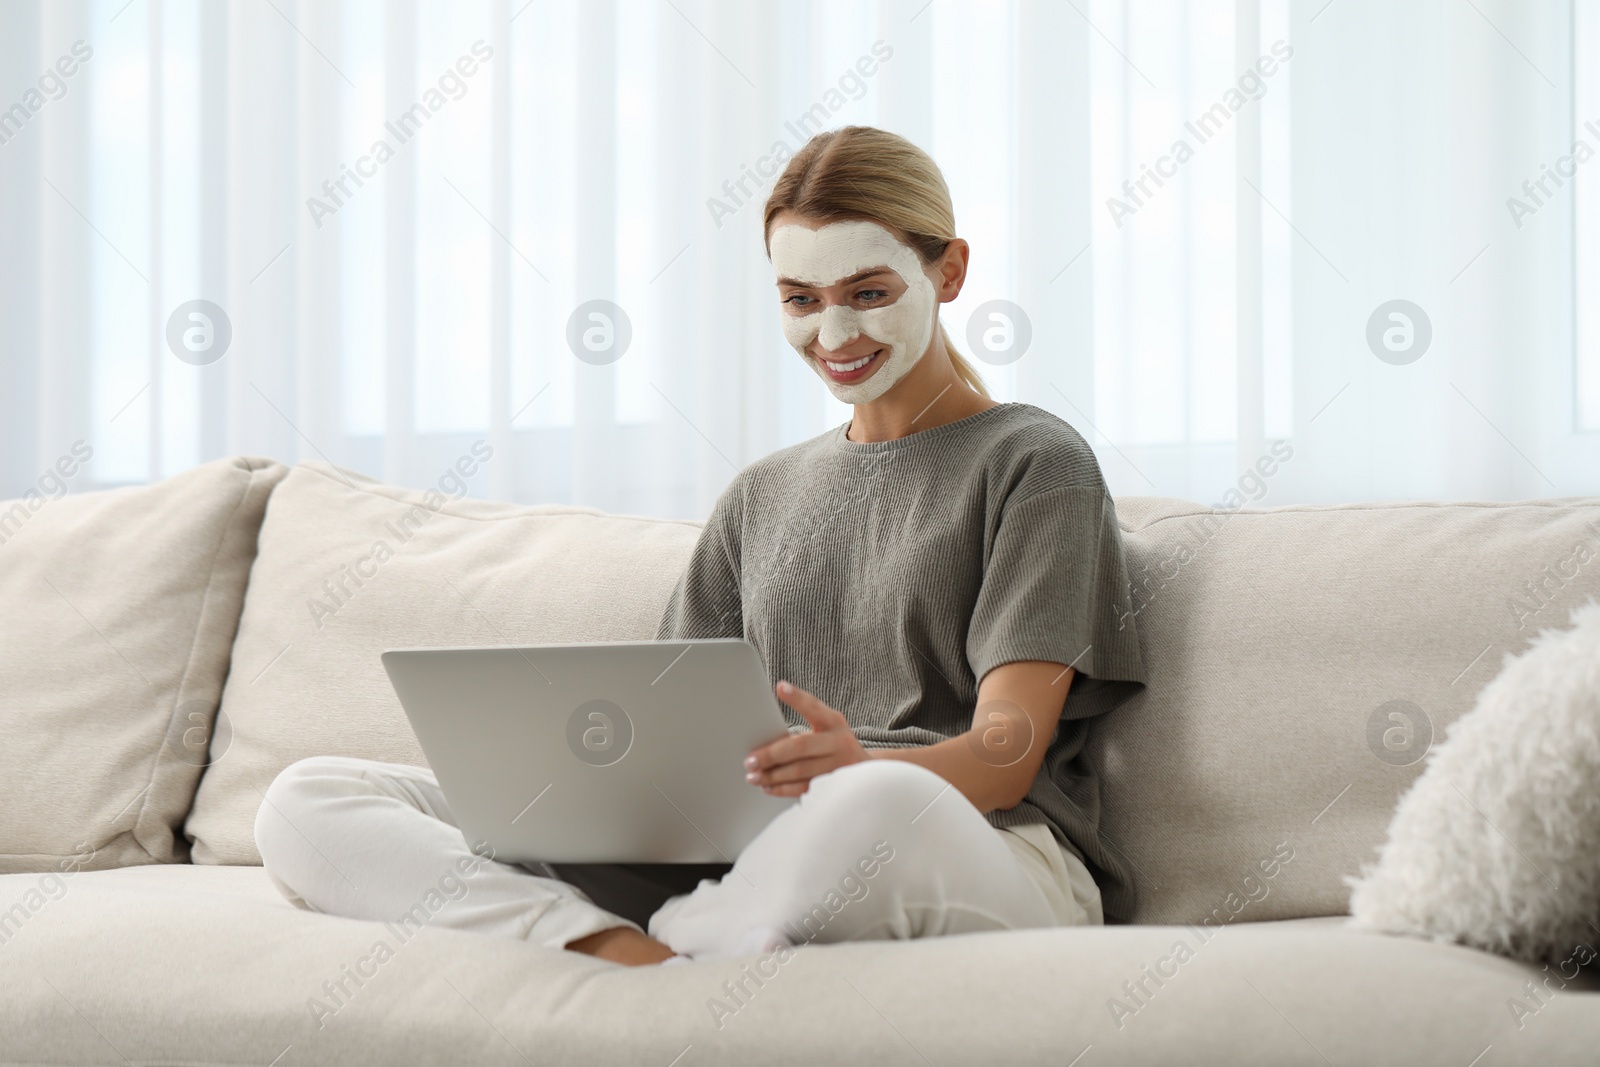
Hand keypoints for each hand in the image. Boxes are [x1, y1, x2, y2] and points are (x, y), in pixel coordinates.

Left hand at [744, 680, 868, 795]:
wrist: (866, 771)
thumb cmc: (835, 744)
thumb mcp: (828, 726)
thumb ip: (805, 723)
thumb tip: (765, 730)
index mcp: (835, 722)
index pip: (814, 707)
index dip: (797, 698)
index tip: (780, 688)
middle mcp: (839, 742)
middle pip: (801, 746)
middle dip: (771, 754)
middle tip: (750, 759)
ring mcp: (838, 766)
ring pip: (800, 771)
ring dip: (772, 775)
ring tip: (753, 775)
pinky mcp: (834, 786)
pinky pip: (803, 789)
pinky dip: (782, 789)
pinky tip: (767, 786)